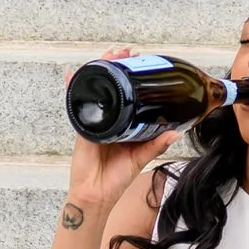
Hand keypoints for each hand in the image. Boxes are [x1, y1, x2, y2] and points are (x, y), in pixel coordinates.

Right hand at [62, 52, 180, 223]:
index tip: (137, 61)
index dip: (130, 77)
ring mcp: (94, 121)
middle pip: (109, 87)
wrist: (97, 195)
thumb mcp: (140, 158)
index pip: (127, 94)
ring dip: (98, 71)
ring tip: (106, 56)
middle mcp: (108, 120)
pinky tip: (71, 75)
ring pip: (95, 91)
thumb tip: (176, 132)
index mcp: (123, 124)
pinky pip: (78, 106)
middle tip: (124, 53)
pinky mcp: (82, 128)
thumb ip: (156, 145)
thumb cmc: (116, 178)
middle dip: (114, 66)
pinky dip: (73, 89)